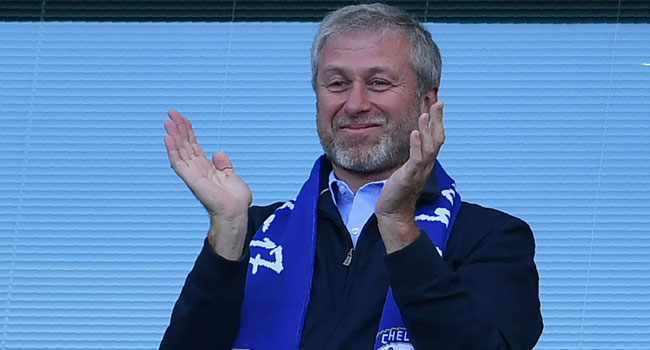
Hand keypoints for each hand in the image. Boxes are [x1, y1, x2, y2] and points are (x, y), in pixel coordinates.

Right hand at [164, 109, 251, 259]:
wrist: (235, 212)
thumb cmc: (235, 200)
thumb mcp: (230, 175)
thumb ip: (223, 164)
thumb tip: (218, 153)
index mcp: (205, 167)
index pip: (193, 145)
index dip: (188, 131)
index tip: (181, 118)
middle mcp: (196, 169)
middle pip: (184, 144)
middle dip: (178, 128)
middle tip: (171, 113)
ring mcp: (192, 173)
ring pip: (179, 150)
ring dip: (174, 135)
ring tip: (168, 120)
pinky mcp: (191, 179)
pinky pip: (178, 162)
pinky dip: (173, 150)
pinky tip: (168, 138)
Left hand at [375, 102, 444, 252]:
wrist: (393, 213)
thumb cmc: (397, 192)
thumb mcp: (406, 170)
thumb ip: (411, 157)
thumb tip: (412, 144)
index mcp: (426, 162)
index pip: (435, 138)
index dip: (437, 122)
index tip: (436, 105)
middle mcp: (426, 165)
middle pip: (437, 139)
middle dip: (438, 121)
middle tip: (439, 103)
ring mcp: (419, 171)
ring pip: (429, 147)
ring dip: (427, 129)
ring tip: (426, 114)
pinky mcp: (409, 177)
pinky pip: (416, 159)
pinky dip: (416, 145)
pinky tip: (414, 133)